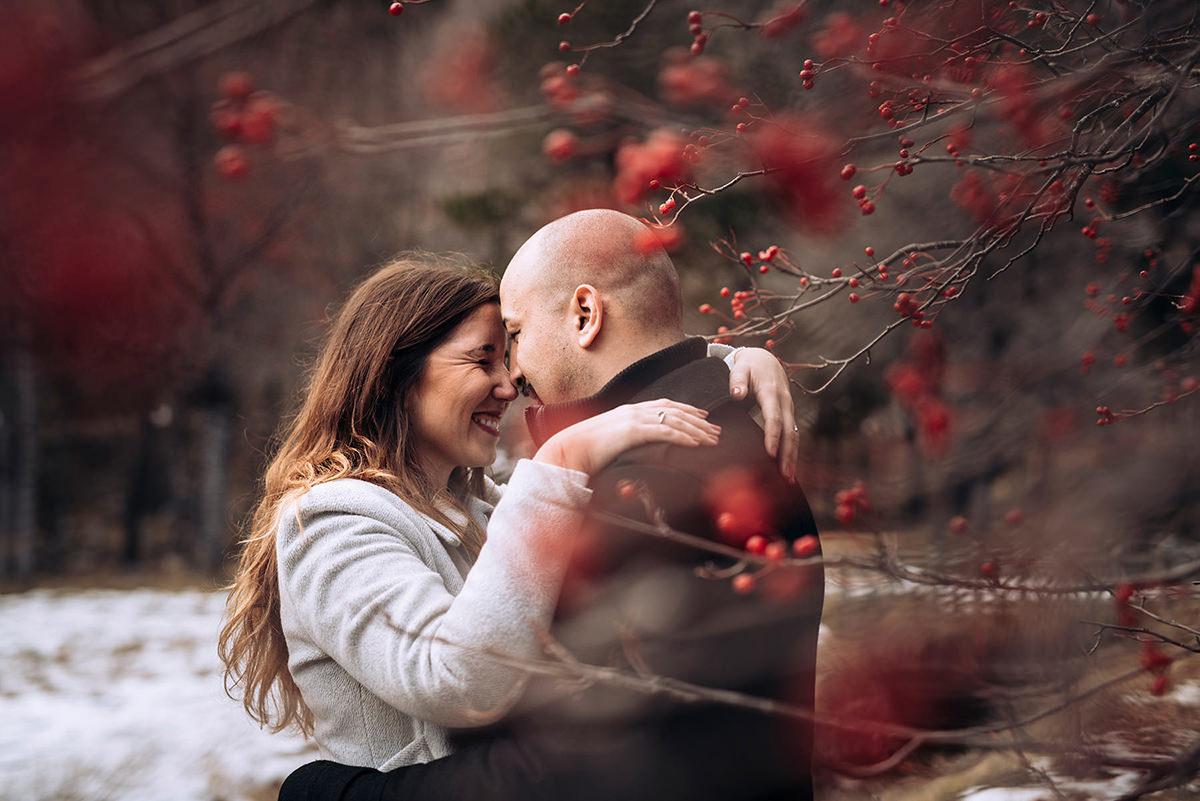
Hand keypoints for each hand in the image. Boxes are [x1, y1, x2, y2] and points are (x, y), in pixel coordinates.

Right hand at [534, 399, 719, 475]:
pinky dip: (684, 437)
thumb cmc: (585, 449)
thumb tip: (633, 447)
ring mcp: (634, 419)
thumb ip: (624, 440)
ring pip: (675, 421)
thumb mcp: (609, 440)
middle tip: (716, 430)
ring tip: (712, 439)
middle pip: (675, 411)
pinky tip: (696, 444)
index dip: (686, 409)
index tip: (703, 416)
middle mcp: (634, 410)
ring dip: (697, 430)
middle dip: (698, 420)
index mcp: (629, 410)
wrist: (569, 449)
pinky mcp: (634, 431)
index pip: (664, 405)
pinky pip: (665, 433)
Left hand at [728, 348, 798, 481]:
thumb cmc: (749, 365)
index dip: (773, 436)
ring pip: (794, 435)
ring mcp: (788, 408)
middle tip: (784, 474)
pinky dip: (792, 450)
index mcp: (772, 392)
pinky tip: (788, 467)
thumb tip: (737, 394)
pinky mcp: (788, 413)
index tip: (770, 453)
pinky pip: (792, 433)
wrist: (764, 359)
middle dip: (787, 454)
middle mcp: (784, 402)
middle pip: (789, 431)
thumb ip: (737, 380)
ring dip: (792, 456)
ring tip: (789, 478)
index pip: (774, 418)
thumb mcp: (740, 368)